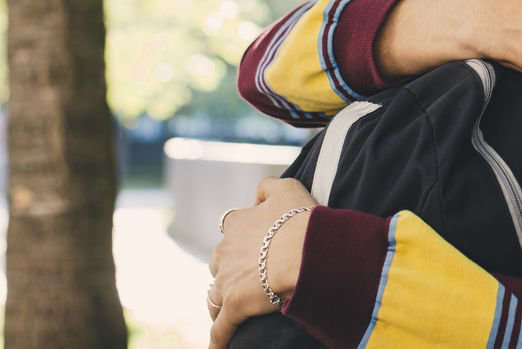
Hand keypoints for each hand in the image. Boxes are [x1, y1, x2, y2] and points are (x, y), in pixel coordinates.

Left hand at [207, 178, 317, 348]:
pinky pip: (220, 329)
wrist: (306, 251)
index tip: (254, 245)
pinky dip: (218, 339)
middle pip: (219, 264)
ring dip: (222, 302)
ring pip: (215, 295)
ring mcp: (226, 281)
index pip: (230, 230)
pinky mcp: (233, 307)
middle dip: (229, 270)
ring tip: (232, 311)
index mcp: (236, 224)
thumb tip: (255, 196)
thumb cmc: (301, 219)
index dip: (241, 238)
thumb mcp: (287, 187)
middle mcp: (224, 251)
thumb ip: (267, 186)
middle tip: (250, 278)